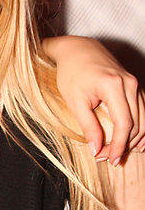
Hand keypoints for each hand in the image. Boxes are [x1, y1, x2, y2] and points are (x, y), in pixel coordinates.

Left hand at [43, 36, 144, 163]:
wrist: (77, 49)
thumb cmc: (72, 73)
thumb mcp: (75, 101)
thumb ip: (88, 126)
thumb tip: (96, 150)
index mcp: (114, 86)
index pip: (124, 123)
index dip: (119, 145)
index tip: (109, 160)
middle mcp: (130, 83)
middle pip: (136, 123)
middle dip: (125, 145)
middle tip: (109, 159)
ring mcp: (134, 83)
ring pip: (143, 118)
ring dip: (134, 138)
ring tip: (119, 153)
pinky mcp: (134, 85)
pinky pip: (143, 109)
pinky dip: (140, 126)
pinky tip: (135, 141)